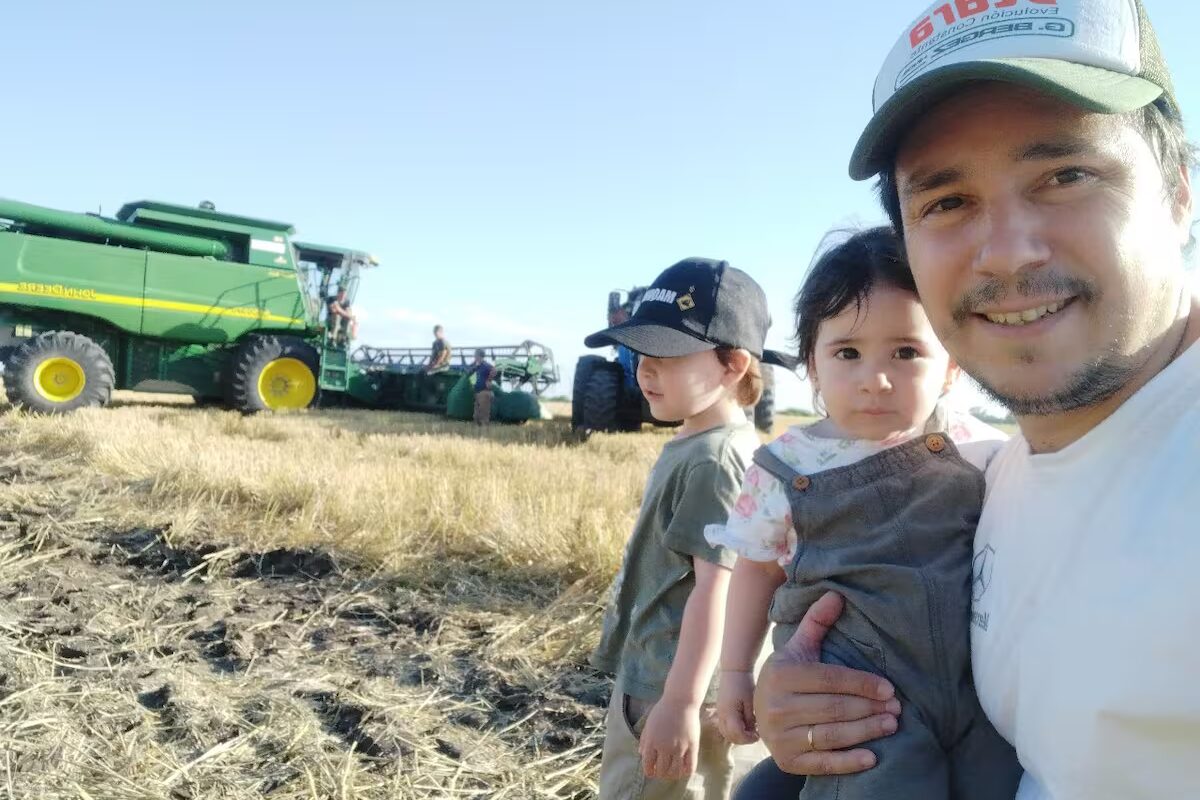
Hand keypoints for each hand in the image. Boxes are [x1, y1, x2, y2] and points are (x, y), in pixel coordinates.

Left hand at [638, 697, 700, 780]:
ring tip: (673, 772)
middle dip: (660, 774)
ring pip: (675, 772)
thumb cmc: (662, 710)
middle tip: (663, 772)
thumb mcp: (649, 724)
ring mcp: (679, 748)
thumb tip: (641, 754)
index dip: (649, 772)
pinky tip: (684, 770)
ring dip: (672, 775)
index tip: (652, 771)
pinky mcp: (692, 746)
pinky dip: (686, 772)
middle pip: (661, 772)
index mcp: (651, 742)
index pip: (648, 766)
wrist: (680, 701)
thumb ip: (644, 740)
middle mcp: (664, 747)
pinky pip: (690, 767)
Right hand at [716, 671, 758, 744]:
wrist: (734, 670)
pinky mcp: (720, 709)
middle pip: (730, 736)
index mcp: (729, 713)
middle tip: (755, 735)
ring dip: (737, 736)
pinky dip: (732, 730)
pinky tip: (743, 724)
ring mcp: (719, 712)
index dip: (748, 739)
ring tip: (749, 730)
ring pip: (725, 732)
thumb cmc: (744, 684)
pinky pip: (724, 726)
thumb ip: (750, 720)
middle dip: (743, 739)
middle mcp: (721, 714)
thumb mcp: (751, 703)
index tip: (758, 736)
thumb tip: (752, 732)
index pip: (737, 734)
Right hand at [754, 591, 900, 775]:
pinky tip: (872, 757)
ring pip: (831, 735)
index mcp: (781, 674)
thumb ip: (816, 622)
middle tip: (897, 708)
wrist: (759, 712)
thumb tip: (836, 594)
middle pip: (833, 708)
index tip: (889, 688)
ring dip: (866, 731)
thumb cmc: (788, 677)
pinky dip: (848, 762)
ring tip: (890, 725)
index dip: (862, 684)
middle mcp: (775, 706)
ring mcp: (779, 736)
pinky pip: (822, 763)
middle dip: (869, 708)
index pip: (830, 679)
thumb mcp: (798, 648)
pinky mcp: (786, 761)